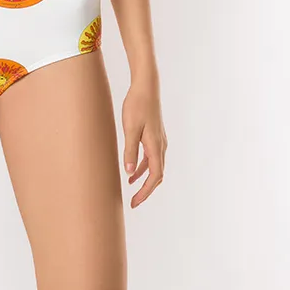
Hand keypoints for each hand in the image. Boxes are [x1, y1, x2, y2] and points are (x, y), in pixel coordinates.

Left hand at [121, 80, 165, 207]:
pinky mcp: (154, 136)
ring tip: (130, 189)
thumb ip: (129, 151)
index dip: (145, 192)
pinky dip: (142, 168)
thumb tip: (129, 173)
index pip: (155, 176)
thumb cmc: (137, 106)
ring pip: (154, 167)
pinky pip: (150, 158)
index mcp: (156, 146)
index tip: (134, 202)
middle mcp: (161, 146)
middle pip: (157, 175)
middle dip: (146, 190)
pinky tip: (131, 171)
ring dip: (144, 180)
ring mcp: (158, 141)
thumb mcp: (130, 129)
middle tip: (133, 202)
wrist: (146, 87)